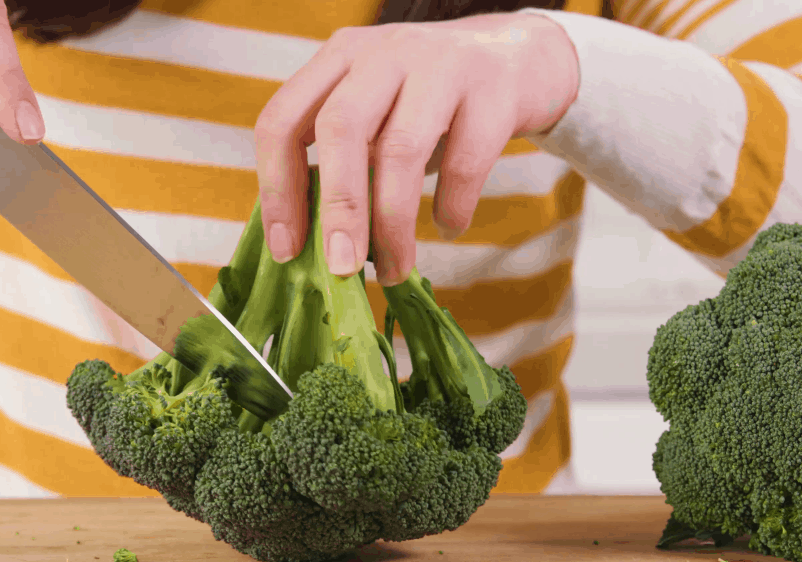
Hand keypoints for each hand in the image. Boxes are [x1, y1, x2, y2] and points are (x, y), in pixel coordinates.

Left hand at [254, 12, 578, 284]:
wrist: (523, 57)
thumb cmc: (434, 101)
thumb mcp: (380, 112)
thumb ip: (344, 159)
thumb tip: (312, 245)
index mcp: (340, 58)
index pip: (283, 120)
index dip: (277, 190)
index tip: (287, 249)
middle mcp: (384, 53)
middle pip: (340, 130)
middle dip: (338, 210)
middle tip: (342, 268)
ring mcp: (441, 65)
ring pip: (401, 150)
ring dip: (393, 224)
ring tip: (396, 269)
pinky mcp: (493, 90)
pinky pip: (466, 161)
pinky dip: (453, 207)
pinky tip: (448, 226)